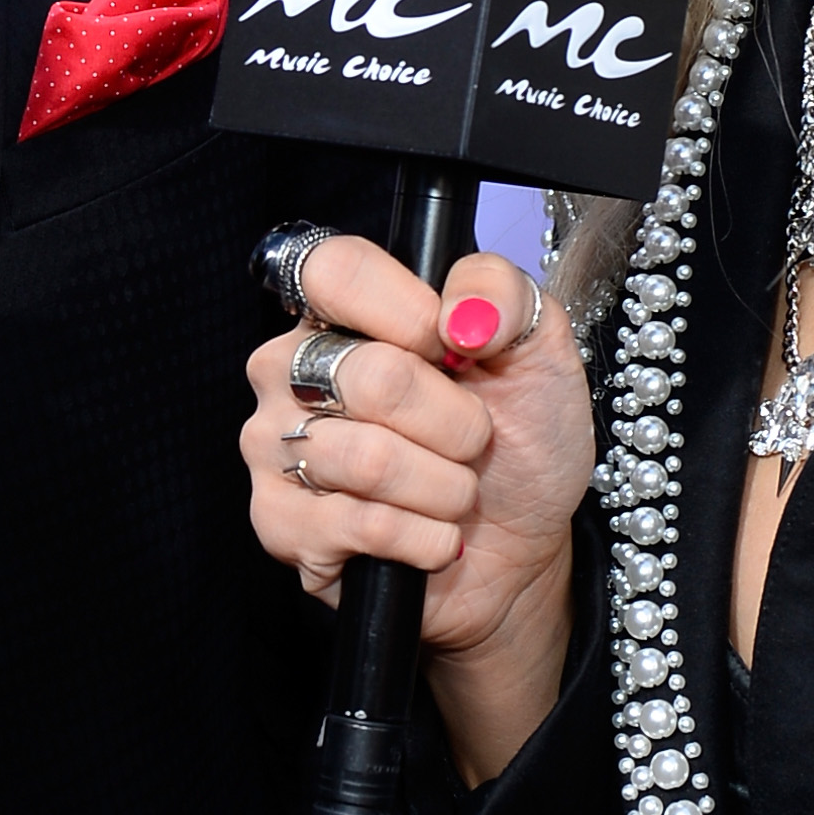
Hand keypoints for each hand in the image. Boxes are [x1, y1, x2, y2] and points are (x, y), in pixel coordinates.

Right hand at [242, 237, 594, 778]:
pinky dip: (426, 537)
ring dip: (444, 487)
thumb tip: (460, 311)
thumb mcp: (539, 351)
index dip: (410, 314)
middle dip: (455, 422)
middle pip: (368, 375)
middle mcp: (290, 371)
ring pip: (366, 458)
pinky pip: (363, 525)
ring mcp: (274, 448)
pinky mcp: (279, 525)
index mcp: (340, 312)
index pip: (332, 271)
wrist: (517, 543)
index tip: (457, 348)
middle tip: (473, 440)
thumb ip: (505, 296)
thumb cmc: (517, 441)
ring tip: (454, 492)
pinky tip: (434, 535)